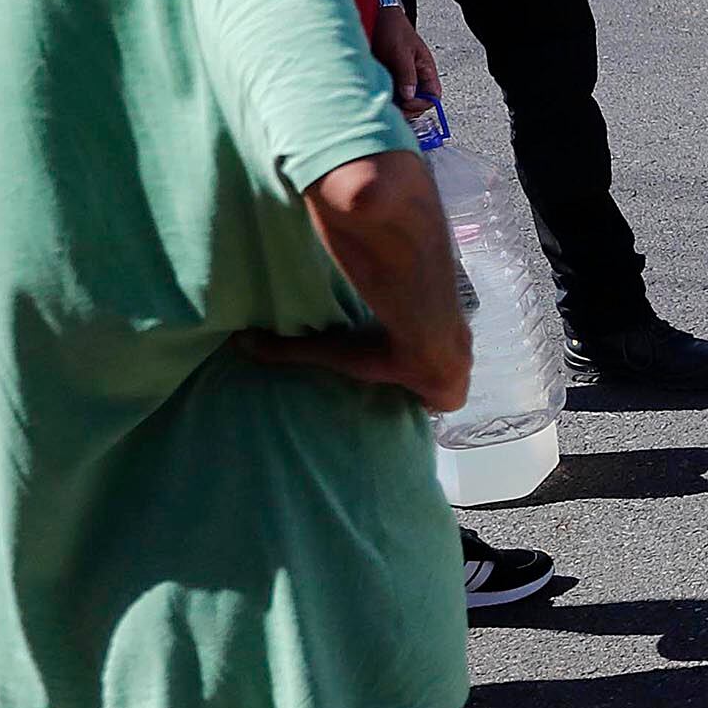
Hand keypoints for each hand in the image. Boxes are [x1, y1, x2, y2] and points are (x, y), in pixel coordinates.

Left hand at [235, 323, 471, 412]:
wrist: (425, 316)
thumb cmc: (389, 353)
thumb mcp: (334, 355)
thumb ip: (289, 351)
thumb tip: (242, 344)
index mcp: (443, 391)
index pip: (442, 402)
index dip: (424, 394)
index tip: (402, 382)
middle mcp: (461, 369)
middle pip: (449, 374)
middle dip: (428, 367)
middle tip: (402, 357)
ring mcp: (466, 340)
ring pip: (453, 348)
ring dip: (434, 341)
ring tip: (408, 333)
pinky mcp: (463, 314)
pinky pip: (451, 322)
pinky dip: (436, 317)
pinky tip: (415, 306)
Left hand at [368, 3, 440, 112]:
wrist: (377, 15)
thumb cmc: (393, 28)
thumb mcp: (401, 52)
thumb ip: (408, 75)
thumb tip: (410, 96)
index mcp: (426, 69)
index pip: (433, 96)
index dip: (422, 103)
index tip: (407, 103)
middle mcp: (416, 75)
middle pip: (418, 101)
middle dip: (408, 107)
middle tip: (393, 107)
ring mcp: (402, 76)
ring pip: (403, 99)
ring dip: (395, 102)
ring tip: (383, 99)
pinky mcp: (388, 76)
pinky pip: (390, 92)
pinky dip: (385, 96)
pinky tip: (377, 93)